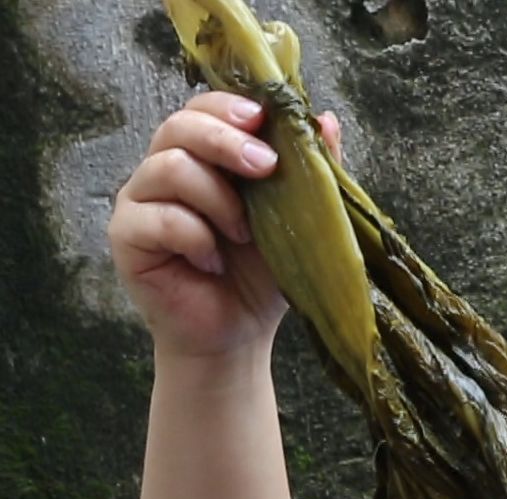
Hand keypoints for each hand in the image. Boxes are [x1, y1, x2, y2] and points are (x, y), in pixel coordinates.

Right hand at [108, 91, 341, 360]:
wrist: (240, 329)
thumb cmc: (263, 271)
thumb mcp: (299, 218)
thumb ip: (311, 169)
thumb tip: (326, 120)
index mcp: (205, 156)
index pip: (203, 108)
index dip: (229, 107)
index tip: (263, 120)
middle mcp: (166, 168)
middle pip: (179, 126)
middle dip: (225, 141)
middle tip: (265, 167)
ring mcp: (141, 200)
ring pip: (168, 167)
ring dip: (217, 199)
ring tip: (243, 235)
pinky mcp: (126, 235)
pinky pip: (157, 217)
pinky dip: (194, 238)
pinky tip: (213, 261)